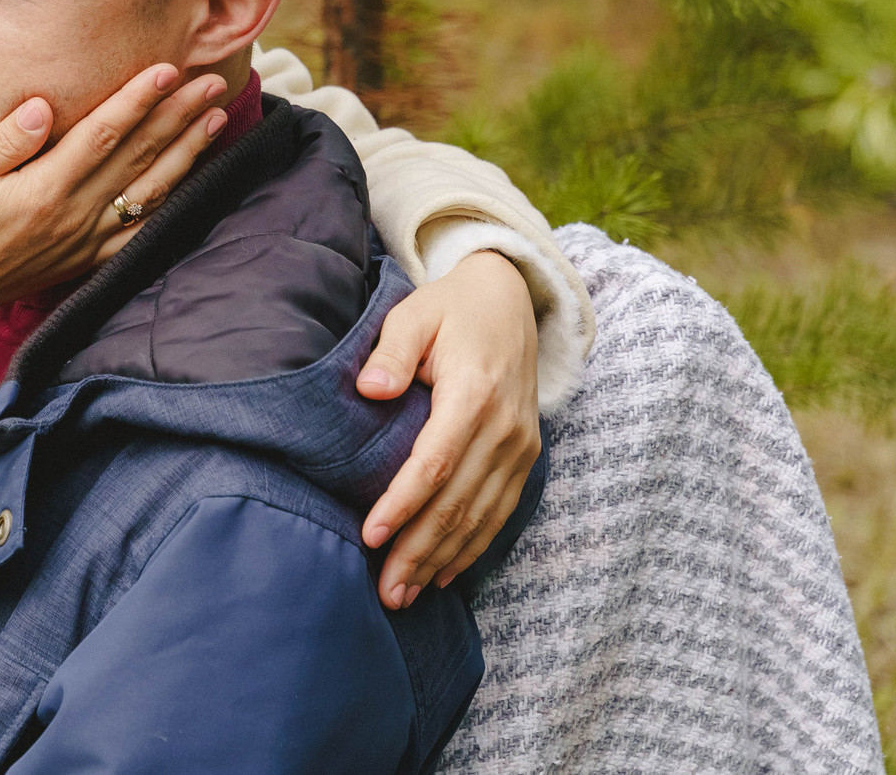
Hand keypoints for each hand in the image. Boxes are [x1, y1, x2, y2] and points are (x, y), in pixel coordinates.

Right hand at [0, 64, 234, 358]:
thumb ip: (4, 142)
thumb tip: (42, 105)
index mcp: (42, 192)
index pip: (103, 135)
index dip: (138, 100)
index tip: (167, 69)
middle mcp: (73, 218)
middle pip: (137, 158)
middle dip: (177, 117)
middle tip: (210, 82)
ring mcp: (84, 242)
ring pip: (149, 192)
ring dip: (185, 154)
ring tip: (213, 120)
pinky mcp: (85, 260)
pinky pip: (139, 230)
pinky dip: (169, 203)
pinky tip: (187, 182)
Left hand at [356, 250, 542, 609]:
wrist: (509, 301)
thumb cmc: (449, 310)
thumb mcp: (413, 314)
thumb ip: (392, 351)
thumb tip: (370, 389)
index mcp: (474, 394)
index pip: (436, 463)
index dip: (404, 504)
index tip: (371, 536)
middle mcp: (505, 429)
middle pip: (459, 503)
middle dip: (419, 551)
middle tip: (384, 592)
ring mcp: (521, 446)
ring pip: (481, 517)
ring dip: (443, 560)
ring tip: (404, 595)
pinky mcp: (525, 457)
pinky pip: (500, 512)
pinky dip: (473, 547)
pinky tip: (444, 574)